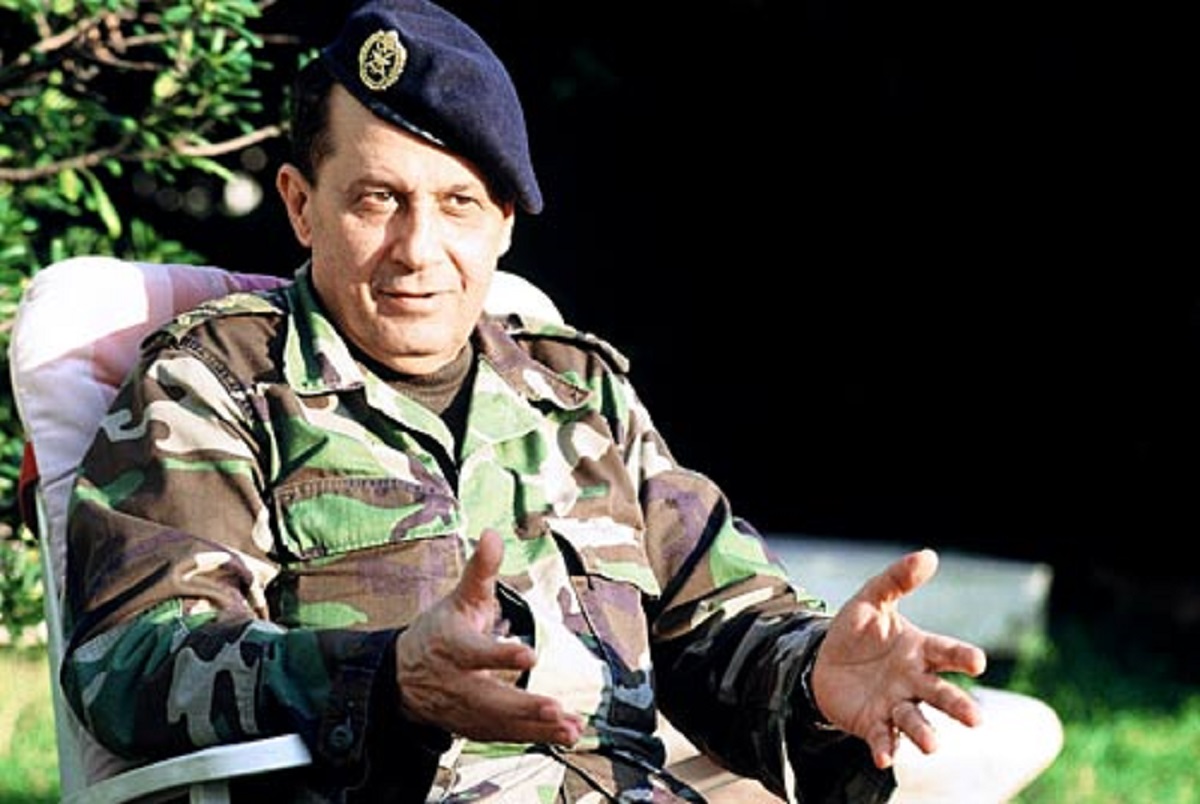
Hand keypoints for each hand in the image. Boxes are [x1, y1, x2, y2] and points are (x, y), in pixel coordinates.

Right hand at [394, 529, 583, 744]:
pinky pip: (506, 735)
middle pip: (489, 699)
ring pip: (501, 723)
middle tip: (555, 708)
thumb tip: (492, 533)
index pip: (475, 653)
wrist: (403, 677)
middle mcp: (458, 683)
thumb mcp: (458, 598)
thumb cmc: (439, 632)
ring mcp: (465, 710)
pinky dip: (535, 738)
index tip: (528, 657)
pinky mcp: (475, 727)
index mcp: (453, 646)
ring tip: (569, 727)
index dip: (500, 656)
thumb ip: (480, 570)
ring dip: (537, 728)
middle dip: (523, 706)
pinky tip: (565, 734)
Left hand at [810, 548, 987, 768]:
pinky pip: (882, 739)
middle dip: (957, 706)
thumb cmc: (857, 633)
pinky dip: (885, 748)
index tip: (977, 662)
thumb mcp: (870, 600)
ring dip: (925, 734)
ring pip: (916, 721)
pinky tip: (884, 757)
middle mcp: (915, 681)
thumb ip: (896, 580)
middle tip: (975, 719)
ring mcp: (896, 705)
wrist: (824, 664)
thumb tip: (929, 555)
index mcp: (920, 650)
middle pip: (940, 694)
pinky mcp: (874, 724)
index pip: (947, 653)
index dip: (963, 657)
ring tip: (933, 746)